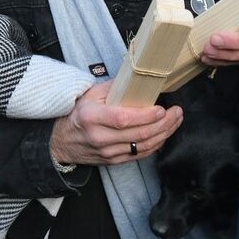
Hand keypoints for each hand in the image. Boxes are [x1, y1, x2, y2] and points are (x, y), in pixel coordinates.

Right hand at [50, 81, 182, 166]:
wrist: (61, 142)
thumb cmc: (77, 114)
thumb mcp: (89, 95)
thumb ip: (114, 87)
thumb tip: (138, 77)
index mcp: (92, 117)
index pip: (123, 119)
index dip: (145, 116)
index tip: (161, 108)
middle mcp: (100, 137)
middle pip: (138, 134)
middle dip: (164, 123)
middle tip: (177, 112)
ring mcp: (107, 152)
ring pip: (143, 146)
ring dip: (164, 134)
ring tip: (175, 121)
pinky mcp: (113, 161)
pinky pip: (139, 154)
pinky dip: (155, 145)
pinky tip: (164, 135)